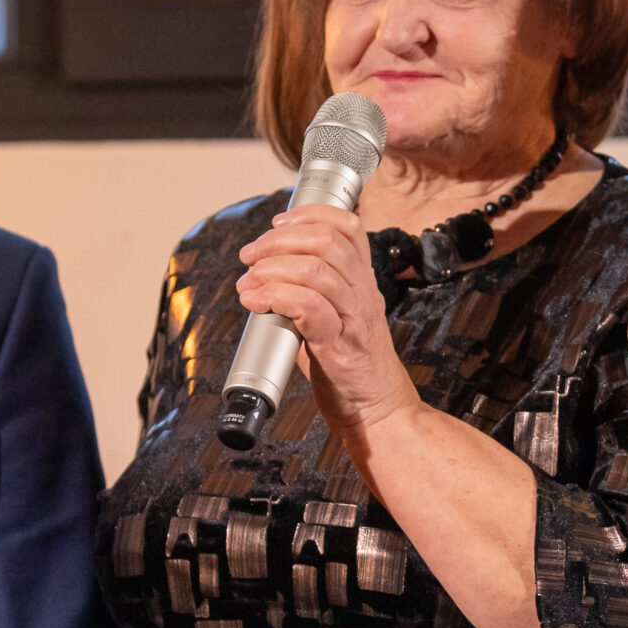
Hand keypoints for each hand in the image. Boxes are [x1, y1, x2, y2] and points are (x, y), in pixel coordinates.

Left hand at [236, 206, 420, 442]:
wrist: (378, 413)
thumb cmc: (351, 369)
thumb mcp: (336, 319)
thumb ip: (309, 295)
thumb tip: (263, 279)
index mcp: (362, 282)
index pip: (347, 226)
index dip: (309, 215)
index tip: (277, 225)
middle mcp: (363, 293)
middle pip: (326, 241)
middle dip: (278, 241)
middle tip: (251, 256)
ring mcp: (354, 318)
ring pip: (315, 269)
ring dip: (271, 269)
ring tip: (248, 282)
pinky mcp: (341, 346)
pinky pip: (308, 307)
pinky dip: (275, 296)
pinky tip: (255, 302)